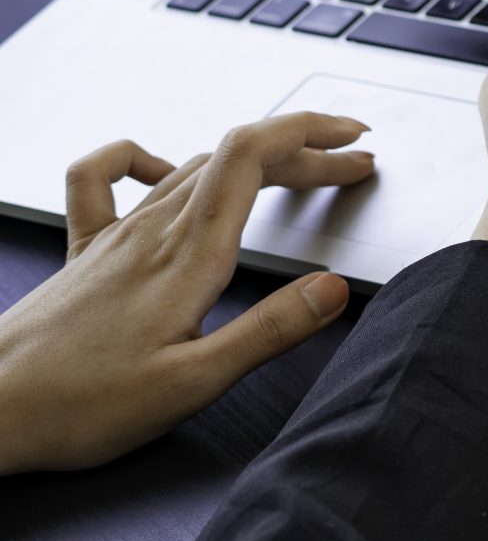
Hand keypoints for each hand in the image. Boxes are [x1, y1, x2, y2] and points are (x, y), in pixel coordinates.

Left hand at [0, 113, 375, 475]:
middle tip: (353, 167)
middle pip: (237, 156)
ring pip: (194, 166)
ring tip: (294, 175)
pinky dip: (141, 158)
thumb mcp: (193, 383)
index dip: (310, 134)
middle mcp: (151, 232)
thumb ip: (269, 331)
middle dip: (304, 152)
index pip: (252, 156)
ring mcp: (114, 237)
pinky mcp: (85, 252)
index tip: (355, 142)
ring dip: (253, 161)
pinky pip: (107, 178)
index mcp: (187, 256)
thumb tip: (332, 289)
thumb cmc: (78, 406)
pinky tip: (162, 174)